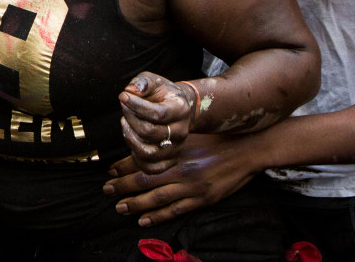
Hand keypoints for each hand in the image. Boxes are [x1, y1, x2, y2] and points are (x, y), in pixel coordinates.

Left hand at [104, 133, 262, 227]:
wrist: (248, 148)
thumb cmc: (219, 138)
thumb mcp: (191, 134)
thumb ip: (170, 142)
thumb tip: (146, 147)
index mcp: (176, 151)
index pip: (143, 160)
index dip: (123, 167)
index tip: (109, 170)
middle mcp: (181, 170)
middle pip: (144, 181)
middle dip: (122, 186)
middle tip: (107, 190)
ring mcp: (192, 187)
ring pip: (156, 199)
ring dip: (135, 204)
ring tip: (120, 207)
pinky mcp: (203, 199)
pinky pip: (175, 210)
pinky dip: (158, 216)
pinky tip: (144, 220)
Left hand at [118, 71, 197, 173]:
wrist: (177, 108)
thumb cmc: (162, 93)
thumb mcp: (153, 80)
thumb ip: (142, 82)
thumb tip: (130, 91)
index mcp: (180, 109)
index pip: (158, 113)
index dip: (136, 106)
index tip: (122, 96)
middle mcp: (181, 131)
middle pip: (149, 133)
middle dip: (130, 119)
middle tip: (125, 108)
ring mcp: (176, 148)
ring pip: (147, 153)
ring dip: (129, 138)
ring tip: (126, 124)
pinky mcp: (170, 161)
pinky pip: (150, 168)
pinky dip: (136, 157)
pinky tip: (132, 140)